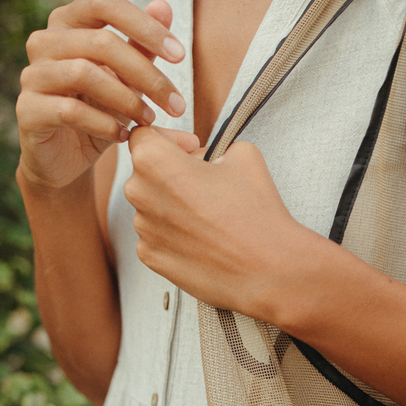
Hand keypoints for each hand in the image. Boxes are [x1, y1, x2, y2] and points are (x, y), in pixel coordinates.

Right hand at [16, 0, 188, 191]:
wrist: (66, 160)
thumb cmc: (97, 111)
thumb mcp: (126, 80)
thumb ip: (141, 47)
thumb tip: (163, 6)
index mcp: (67, 23)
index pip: (103, 3)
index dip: (143, 24)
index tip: (179, 56)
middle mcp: (44, 42)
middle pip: (102, 43)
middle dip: (147, 75)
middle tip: (177, 104)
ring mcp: (32, 75)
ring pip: (85, 74)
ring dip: (127, 100)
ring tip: (150, 120)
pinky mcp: (28, 111)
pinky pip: (70, 110)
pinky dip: (104, 124)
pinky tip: (124, 135)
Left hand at [125, 127, 311, 320]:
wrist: (266, 270)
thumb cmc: (255, 213)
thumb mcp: (242, 154)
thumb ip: (211, 147)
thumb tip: (201, 159)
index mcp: (154, 161)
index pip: (142, 135)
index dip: (170, 138)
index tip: (191, 150)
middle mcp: (139, 194)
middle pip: (146, 173)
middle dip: (173, 172)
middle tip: (206, 183)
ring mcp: (143, 230)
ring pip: (152, 205)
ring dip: (174, 205)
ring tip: (209, 215)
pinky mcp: (151, 257)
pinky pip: (156, 235)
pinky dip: (175, 233)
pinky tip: (203, 237)